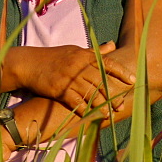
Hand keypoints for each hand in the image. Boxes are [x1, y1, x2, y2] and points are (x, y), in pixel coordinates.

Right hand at [11, 42, 134, 113]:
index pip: (107, 63)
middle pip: (101, 81)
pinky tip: (91, 116)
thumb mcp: (74, 50)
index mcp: (83, 55)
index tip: (133, 80)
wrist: (27, 63)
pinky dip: (84, 110)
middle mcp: (78, 66)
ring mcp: (69, 78)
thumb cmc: (52, 57)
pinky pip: (76, 102)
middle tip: (122, 105)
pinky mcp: (59, 89)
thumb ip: (94, 51)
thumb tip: (113, 45)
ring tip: (111, 114)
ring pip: (91, 93)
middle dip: (113, 95)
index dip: (122, 72)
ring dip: (102, 105)